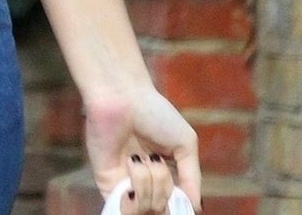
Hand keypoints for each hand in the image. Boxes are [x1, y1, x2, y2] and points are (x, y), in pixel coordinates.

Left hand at [85, 86, 201, 213]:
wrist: (122, 97)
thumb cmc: (154, 113)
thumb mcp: (185, 144)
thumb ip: (192, 178)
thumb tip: (195, 207)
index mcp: (162, 174)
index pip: (173, 203)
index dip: (180, 202)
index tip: (181, 190)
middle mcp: (143, 182)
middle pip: (161, 209)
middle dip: (165, 188)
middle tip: (157, 161)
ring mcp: (124, 184)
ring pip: (145, 210)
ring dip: (151, 185)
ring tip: (143, 160)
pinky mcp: (106, 183)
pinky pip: (123, 209)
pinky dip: (134, 194)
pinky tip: (134, 167)